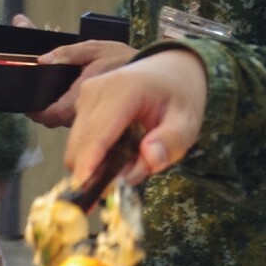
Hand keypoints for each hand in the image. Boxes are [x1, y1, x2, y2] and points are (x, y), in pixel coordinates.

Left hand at [27, 40, 139, 127]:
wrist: (149, 70)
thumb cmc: (122, 59)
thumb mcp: (94, 48)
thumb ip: (68, 53)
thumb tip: (43, 59)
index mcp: (82, 96)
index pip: (51, 115)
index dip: (36, 112)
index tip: (28, 104)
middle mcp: (86, 112)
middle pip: (54, 120)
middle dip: (43, 110)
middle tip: (38, 95)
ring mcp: (92, 118)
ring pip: (65, 122)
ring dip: (55, 111)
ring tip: (54, 93)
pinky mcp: (97, 118)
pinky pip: (76, 120)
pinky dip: (68, 110)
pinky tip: (71, 96)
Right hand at [65, 49, 207, 186]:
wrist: (170, 70)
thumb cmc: (179, 95)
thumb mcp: (188, 121)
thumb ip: (172, 142)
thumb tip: (150, 159)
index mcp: (122, 91)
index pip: (96, 135)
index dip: (88, 167)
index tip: (85, 196)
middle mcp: (95, 91)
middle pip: (79, 146)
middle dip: (97, 173)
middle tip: (129, 180)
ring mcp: (84, 97)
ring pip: (77, 147)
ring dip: (98, 165)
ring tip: (132, 159)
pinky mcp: (80, 105)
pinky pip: (80, 142)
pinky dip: (96, 155)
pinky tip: (121, 150)